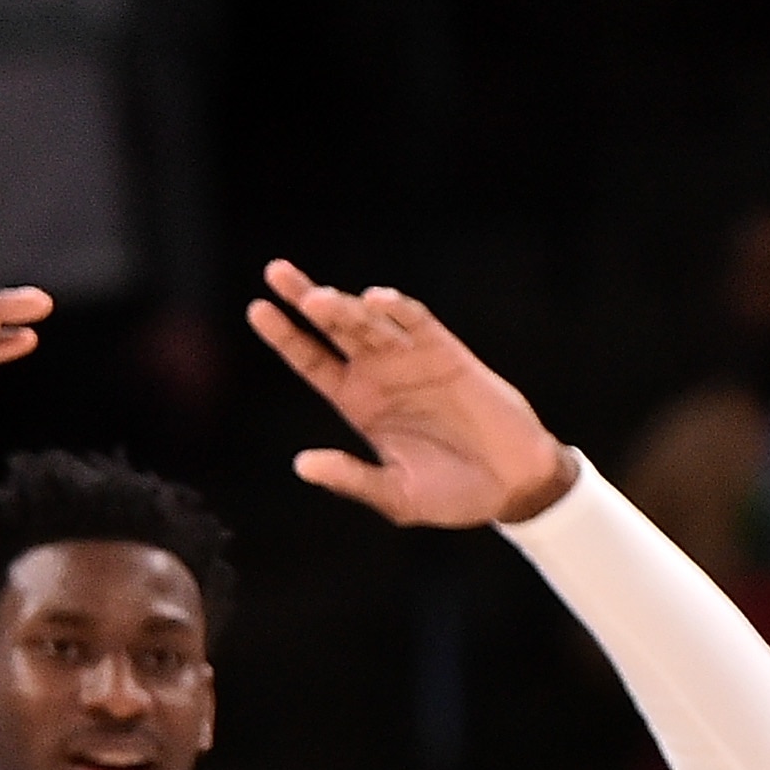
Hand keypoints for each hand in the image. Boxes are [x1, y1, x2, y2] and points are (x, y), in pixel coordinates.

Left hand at [246, 258, 574, 527]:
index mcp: (359, 404)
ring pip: (370, 321)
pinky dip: (398, 310)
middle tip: (276, 274)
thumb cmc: (453, 495)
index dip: (285, 337)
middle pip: (334, 327)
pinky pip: (419, 323)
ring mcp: (413, 361)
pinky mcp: (449, 354)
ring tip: (315, 299)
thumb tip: (302, 464)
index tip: (257, 310)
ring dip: (344, 307)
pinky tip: (374, 301)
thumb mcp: (395, 495)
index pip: (312, 362)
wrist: (513, 487)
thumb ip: (350, 479)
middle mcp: (381, 375)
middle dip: (304, 298)